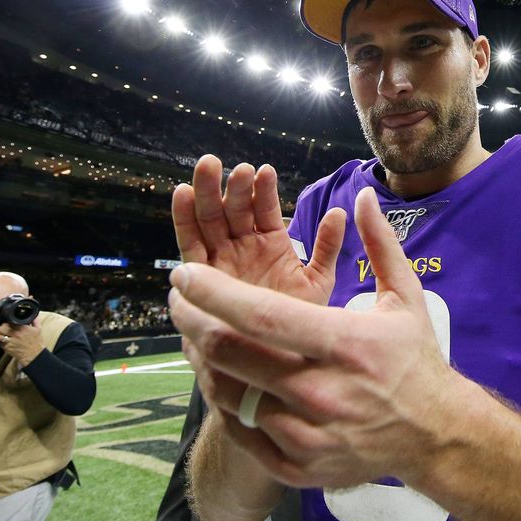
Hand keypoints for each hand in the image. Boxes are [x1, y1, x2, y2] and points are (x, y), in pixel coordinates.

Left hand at [0, 318, 44, 367]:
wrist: (35, 355)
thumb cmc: (36, 343)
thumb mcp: (38, 329)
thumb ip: (35, 321)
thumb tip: (32, 315)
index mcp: (22, 328)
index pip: (8, 322)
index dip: (6, 323)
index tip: (7, 324)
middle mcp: (15, 334)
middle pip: (0, 329)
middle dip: (0, 328)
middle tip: (2, 329)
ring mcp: (10, 341)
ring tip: (3, 336)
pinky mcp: (8, 348)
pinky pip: (1, 344)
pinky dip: (2, 343)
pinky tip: (7, 343)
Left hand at [170, 187, 461, 488]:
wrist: (433, 434)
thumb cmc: (415, 359)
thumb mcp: (406, 298)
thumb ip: (380, 244)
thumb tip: (362, 194)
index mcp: (345, 344)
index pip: (261, 315)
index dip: (213, 292)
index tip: (183, 274)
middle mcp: (322, 391)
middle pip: (232, 354)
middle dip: (193, 323)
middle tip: (180, 303)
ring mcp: (308, 434)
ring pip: (230, 394)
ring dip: (204, 362)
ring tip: (196, 337)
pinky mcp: (298, 466)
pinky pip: (242, 432)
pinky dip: (226, 403)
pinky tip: (223, 379)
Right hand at [172, 154, 345, 306]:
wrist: (279, 353)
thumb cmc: (301, 318)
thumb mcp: (319, 280)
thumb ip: (327, 247)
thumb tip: (338, 212)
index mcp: (270, 243)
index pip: (264, 210)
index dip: (264, 190)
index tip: (265, 171)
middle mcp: (243, 247)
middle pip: (233, 208)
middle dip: (232, 185)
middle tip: (235, 166)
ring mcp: (221, 259)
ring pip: (209, 220)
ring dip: (207, 192)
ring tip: (209, 167)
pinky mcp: (202, 275)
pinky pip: (190, 245)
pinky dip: (184, 219)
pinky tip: (183, 193)